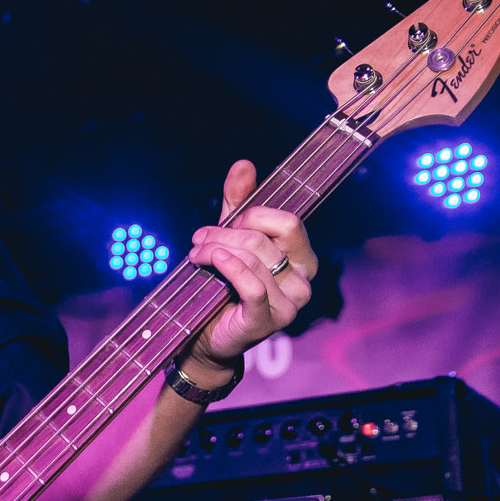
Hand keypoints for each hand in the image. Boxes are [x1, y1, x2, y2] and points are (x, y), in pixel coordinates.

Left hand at [186, 159, 317, 371]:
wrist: (208, 336)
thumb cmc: (224, 286)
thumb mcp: (232, 239)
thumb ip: (239, 203)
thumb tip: (244, 164)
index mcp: (302, 258)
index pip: (289, 222)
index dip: (254, 216)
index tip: (228, 223)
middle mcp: (304, 281)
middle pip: (265, 238)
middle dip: (225, 233)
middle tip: (199, 238)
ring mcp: (291, 304)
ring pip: (253, 259)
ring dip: (216, 249)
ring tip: (195, 253)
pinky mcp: (269, 321)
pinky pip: (251, 285)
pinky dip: (228, 268)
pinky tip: (209, 261)